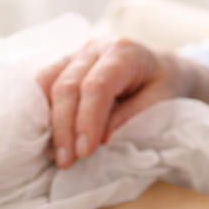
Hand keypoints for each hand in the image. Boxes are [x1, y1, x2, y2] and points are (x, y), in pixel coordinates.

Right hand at [36, 37, 208, 167]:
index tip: (85, 152)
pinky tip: (47, 135)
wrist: (164, 65)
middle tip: (67, 161)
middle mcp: (96, 47)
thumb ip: (133, 116)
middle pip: (68, 86)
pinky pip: (44, 82)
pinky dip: (42, 109)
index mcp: (124, 52)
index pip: (97, 86)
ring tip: (56, 154)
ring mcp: (77, 53)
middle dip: (64, 127)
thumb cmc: (166, 83)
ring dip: (49, 121)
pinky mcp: (66, 63)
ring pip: (48, 82)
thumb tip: (102, 139)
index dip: (87, 120)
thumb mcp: (162, 99)